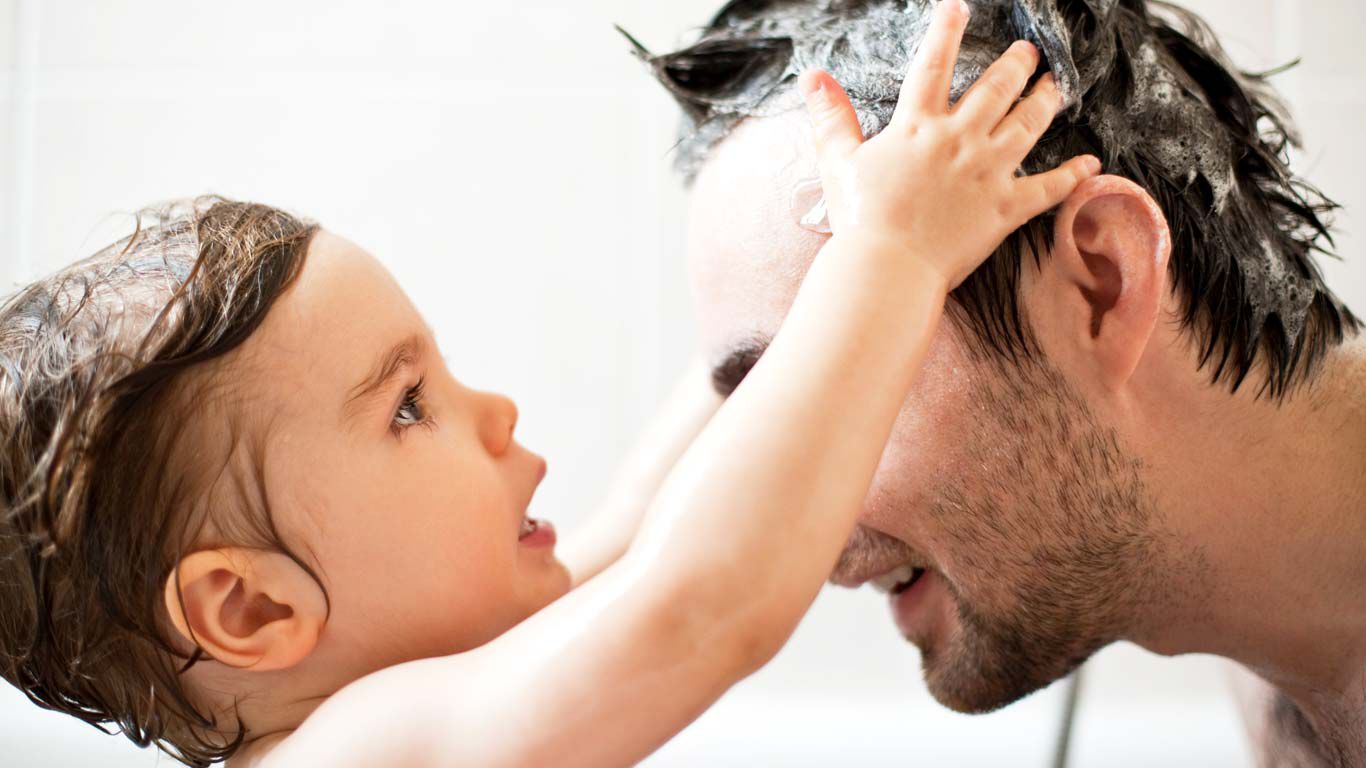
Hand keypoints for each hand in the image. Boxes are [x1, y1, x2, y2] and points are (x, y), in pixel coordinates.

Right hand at [798, 0, 1100, 290]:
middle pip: (995, 90)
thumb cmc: (859, 219)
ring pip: (1026, 126)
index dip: (945, 31)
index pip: (932, 66)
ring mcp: (987, 173)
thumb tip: (813, 77)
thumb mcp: (838, 161)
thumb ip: (830, 116)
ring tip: (1056, 87)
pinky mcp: (1004, 209)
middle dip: (1015, 65)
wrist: (887, 266)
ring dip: (1044, 102)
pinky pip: (1047, 188)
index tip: (958, 7)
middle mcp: (958, 140)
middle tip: (1028, 52)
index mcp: (917, 127)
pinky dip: (1071, 176)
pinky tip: (1090, 164)